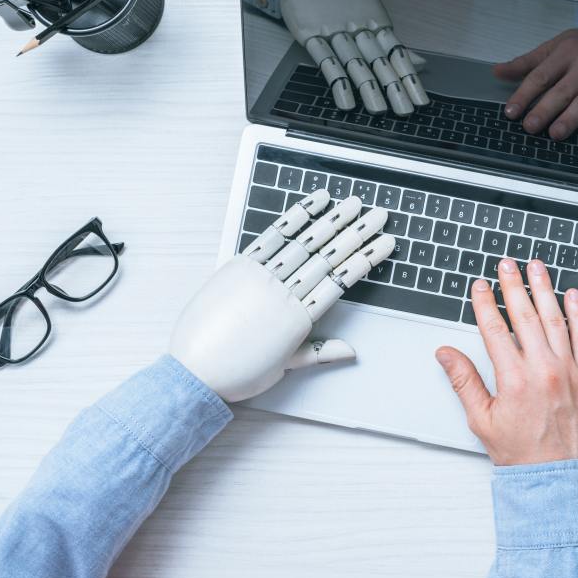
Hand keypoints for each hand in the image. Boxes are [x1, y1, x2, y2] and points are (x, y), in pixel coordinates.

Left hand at [170, 191, 393, 401]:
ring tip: (352, 204)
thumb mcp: (284, 367)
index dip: (365, 260)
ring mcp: (261, 277)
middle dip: (357, 233)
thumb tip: (350, 351)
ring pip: (304, 243)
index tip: (384, 244)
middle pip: (328, 257)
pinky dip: (293, 219)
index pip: (341, 281)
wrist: (193, 372)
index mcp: (298, 319)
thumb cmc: (237, 373)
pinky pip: (271, 238)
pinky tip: (311, 204)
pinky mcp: (239, 267)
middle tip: (379, 215)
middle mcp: (283, 293)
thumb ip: (319, 353)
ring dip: (331, 220)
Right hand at [280, 0, 428, 115]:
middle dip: (393, 89)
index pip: (397, 55)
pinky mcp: (311, 35)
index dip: (410, 79)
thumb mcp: (373, 11)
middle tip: (405, 111)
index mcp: (376, 23)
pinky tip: (346, 101)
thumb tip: (420, 63)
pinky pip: (326, 61)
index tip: (420, 100)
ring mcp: (335, 31)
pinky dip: (337, 83)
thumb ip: (394, 43)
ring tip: (379, 110)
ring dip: (368, 89)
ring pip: (355, 64)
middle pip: (379, 62)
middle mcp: (359, 28)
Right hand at [435, 258, 577, 464]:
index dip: (485, 303)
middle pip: (525, 315)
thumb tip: (446, 354)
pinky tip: (573, 297)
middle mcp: (544, 369)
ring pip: (556, 319)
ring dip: (545, 290)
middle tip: (507, 264)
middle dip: (514, 285)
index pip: (495, 328)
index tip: (481, 286)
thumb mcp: (482, 420)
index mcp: (515, 379)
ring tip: (537, 268)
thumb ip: (464, 381)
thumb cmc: (522, 454)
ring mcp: (570, 371)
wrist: (560, 479)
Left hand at [494, 27, 577, 140]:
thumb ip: (528, 62)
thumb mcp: (558, 46)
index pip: (541, 76)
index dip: (524, 95)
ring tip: (555, 133)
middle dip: (545, 110)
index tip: (511, 111)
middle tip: (530, 127)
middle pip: (563, 90)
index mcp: (568, 51)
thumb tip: (498, 71)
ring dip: (571, 118)